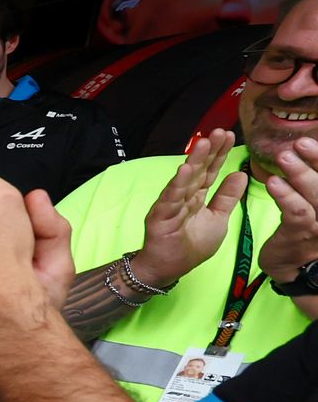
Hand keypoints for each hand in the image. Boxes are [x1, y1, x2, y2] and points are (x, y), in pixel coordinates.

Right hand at [129, 129, 247, 286]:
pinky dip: (177, 185)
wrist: (169, 269)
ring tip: (203, 143)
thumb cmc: (191, 246)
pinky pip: (171, 199)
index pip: (210, 170)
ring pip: (185, 179)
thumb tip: (240, 174)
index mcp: (198, 195)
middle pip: (198, 169)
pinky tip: (184, 170)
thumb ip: (227, 198)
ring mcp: (171, 205)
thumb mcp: (218, 219)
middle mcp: (184, 196)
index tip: (230, 136)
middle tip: (220, 132)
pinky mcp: (161, 217)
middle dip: (208, 150)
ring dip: (194, 161)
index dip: (220, 154)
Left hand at [261, 136, 317, 279]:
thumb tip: (299, 151)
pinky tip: (272, 183)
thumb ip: (308, 182)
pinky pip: (296, 213)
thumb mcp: (312, 203)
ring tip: (284, 158)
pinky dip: (285, 196)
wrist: (295, 267)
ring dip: (299, 175)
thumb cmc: (303, 229)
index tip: (309, 141)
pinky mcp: (301, 235)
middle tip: (299, 144)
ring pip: (313, 196)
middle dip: (314, 161)